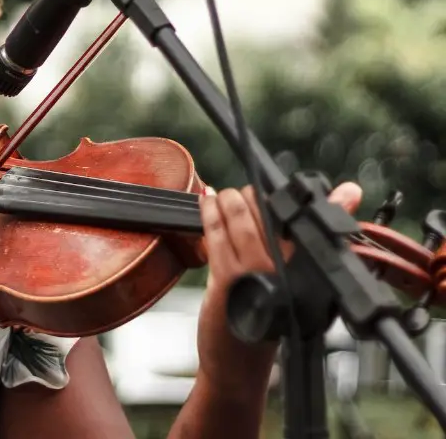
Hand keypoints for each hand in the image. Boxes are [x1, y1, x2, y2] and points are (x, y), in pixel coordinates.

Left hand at [194, 182, 362, 393]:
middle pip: (270, 210)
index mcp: (310, 267)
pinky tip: (206, 204)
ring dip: (228, 200)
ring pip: (242, 218)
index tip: (273, 183)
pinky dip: (209, 214)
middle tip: (241, 193)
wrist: (239, 367)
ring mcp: (258, 272)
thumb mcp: (294, 282)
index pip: (303, 215)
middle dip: (251, 194)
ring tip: (221, 196)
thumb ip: (305, 238)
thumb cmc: (268, 322)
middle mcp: (288, 269)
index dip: (285, 194)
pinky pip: (218, 235)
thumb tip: (346, 191)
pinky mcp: (229, 279)